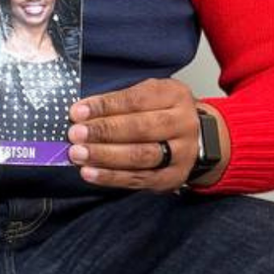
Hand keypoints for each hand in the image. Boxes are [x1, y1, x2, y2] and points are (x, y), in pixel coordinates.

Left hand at [69, 80, 197, 189]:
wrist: (198, 139)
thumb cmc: (163, 113)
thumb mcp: (149, 96)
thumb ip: (118, 102)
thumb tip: (81, 113)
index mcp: (175, 95)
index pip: (136, 100)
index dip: (105, 106)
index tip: (78, 112)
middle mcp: (183, 123)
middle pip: (140, 128)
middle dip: (104, 131)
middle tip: (76, 134)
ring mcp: (181, 152)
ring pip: (140, 155)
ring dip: (105, 156)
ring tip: (79, 154)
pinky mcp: (172, 176)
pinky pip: (139, 178)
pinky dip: (111, 177)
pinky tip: (90, 173)